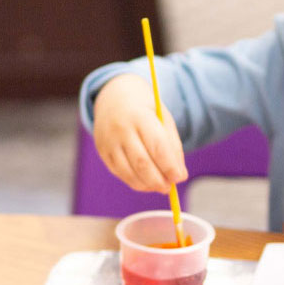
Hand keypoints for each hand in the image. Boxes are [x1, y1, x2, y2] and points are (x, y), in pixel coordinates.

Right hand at [92, 74, 187, 192]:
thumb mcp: (163, 119)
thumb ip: (173, 146)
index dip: (169, 166)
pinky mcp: (103, 152)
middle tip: (169, 187)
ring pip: (129, 173)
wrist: (114, 98)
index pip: (157, 146)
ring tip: (160, 186)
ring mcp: (109, 142)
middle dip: (159, 180)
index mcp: (140, 116)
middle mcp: (121, 129)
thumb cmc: (145, 110)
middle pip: (142, 163)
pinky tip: (146, 182)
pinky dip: (135, 182)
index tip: (180, 177)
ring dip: (147, 185)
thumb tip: (179, 175)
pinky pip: (120, 174)